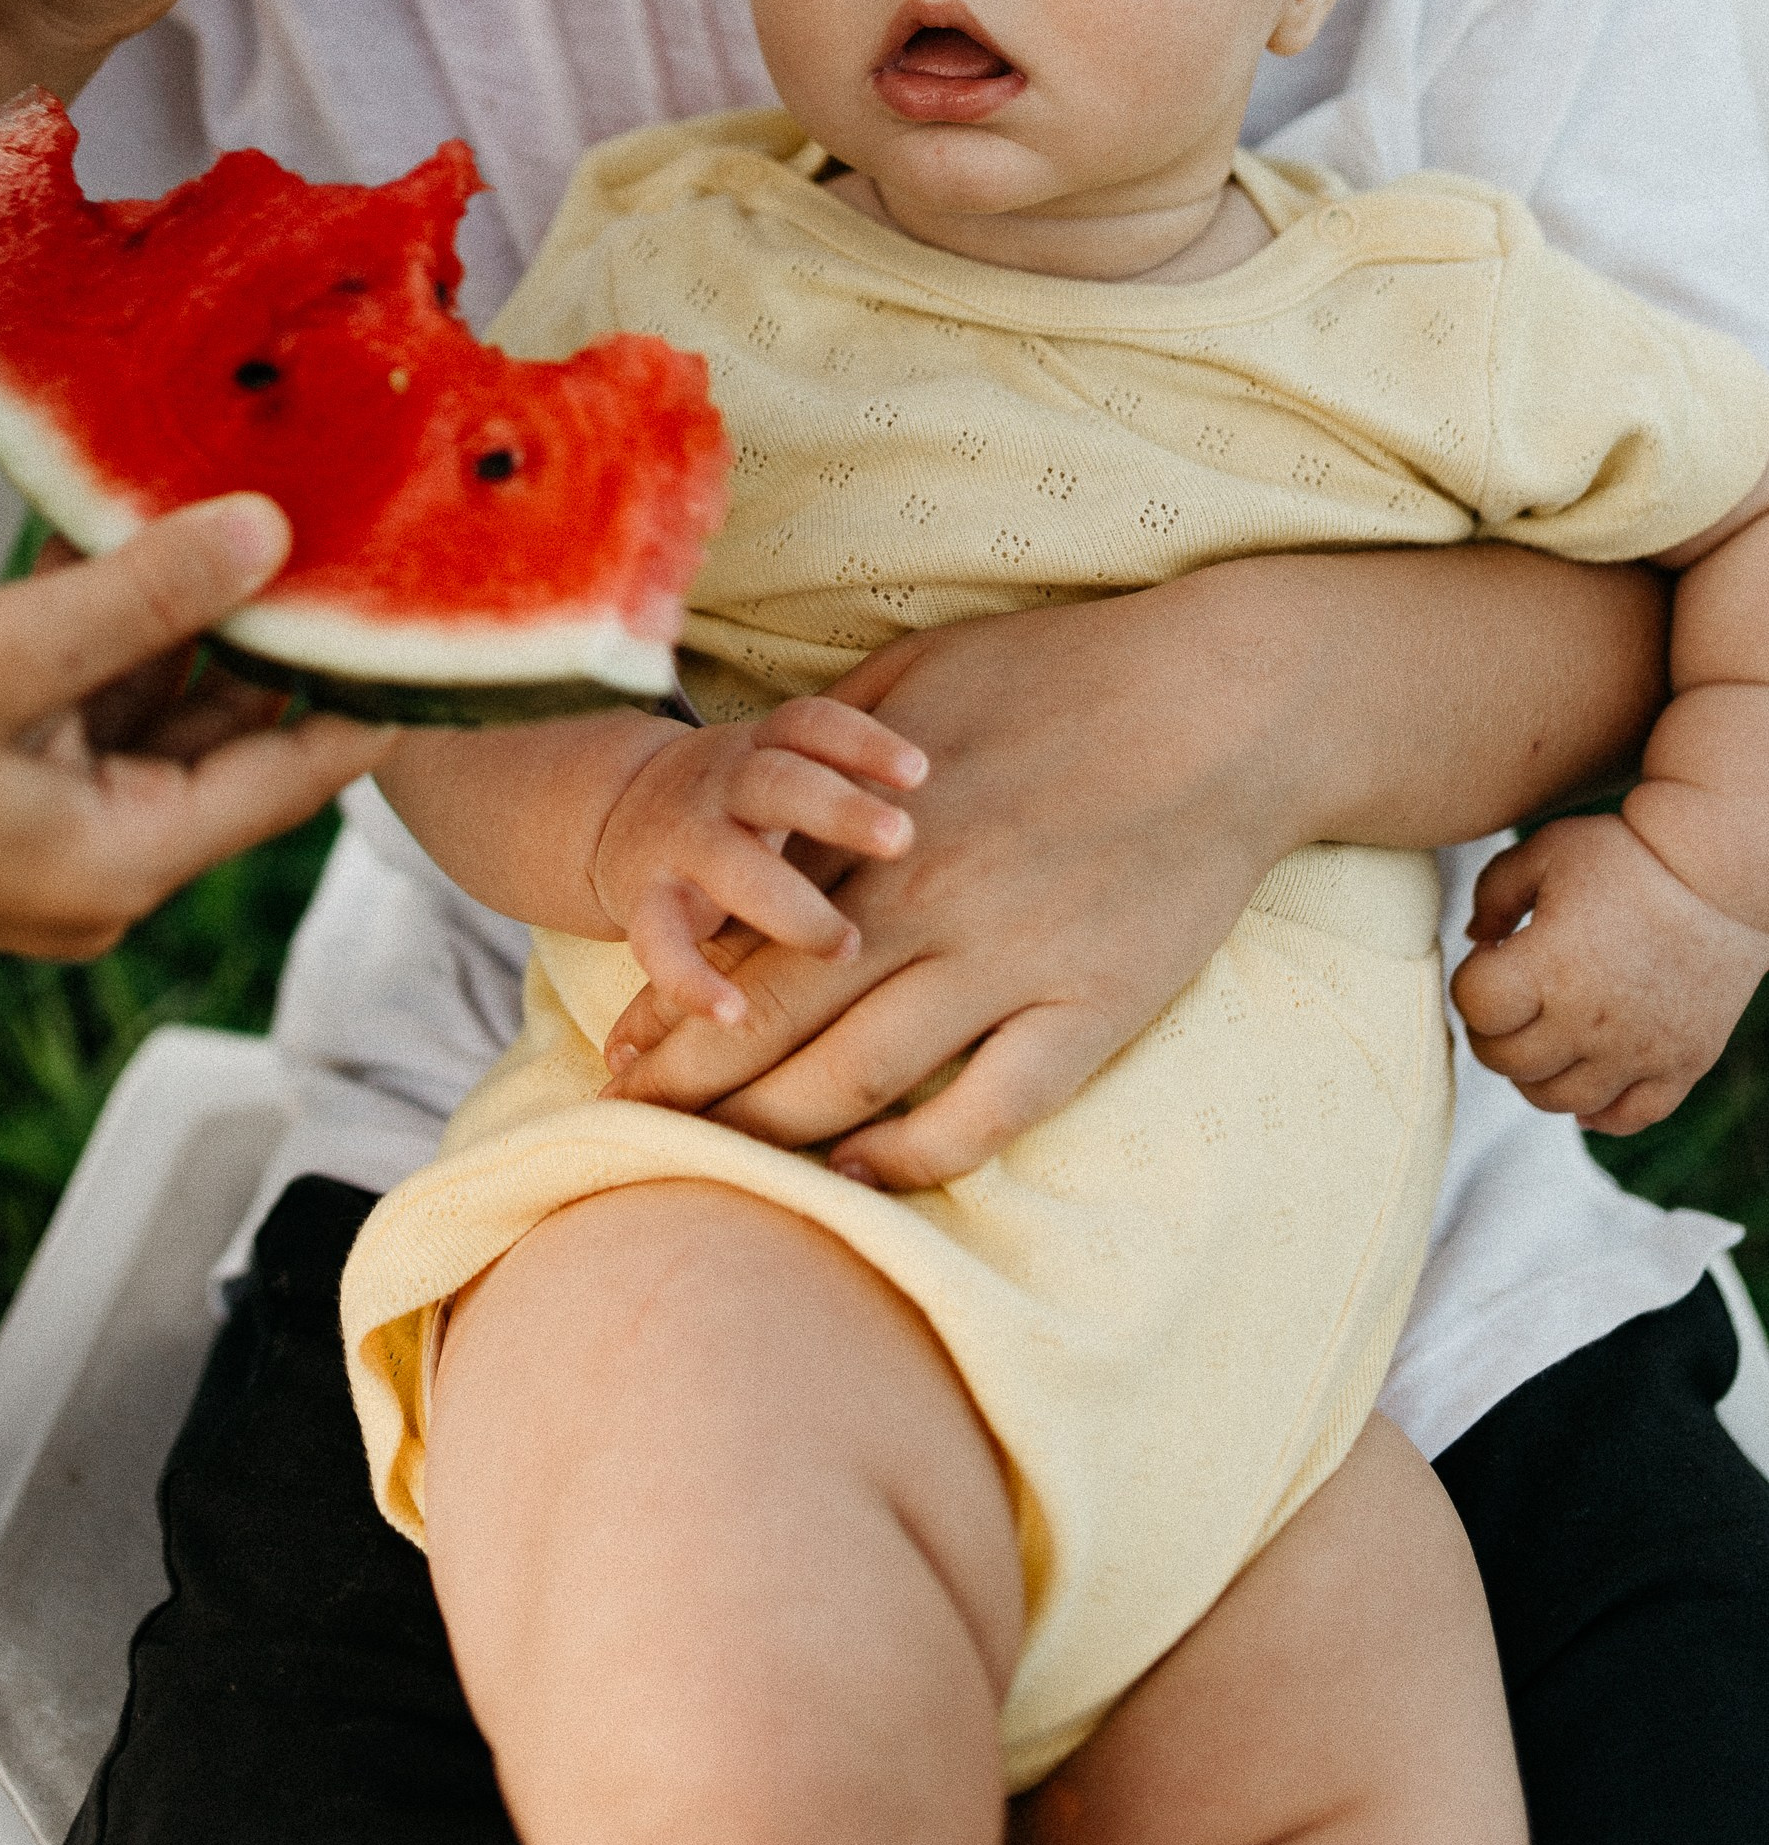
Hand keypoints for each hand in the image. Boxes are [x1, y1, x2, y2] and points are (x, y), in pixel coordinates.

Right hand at [0, 497, 373, 954]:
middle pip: (237, 738)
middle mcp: (109, 864)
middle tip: (340, 524)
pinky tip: (137, 539)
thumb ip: (148, 595)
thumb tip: (271, 536)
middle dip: (276, 632)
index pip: (303, 772)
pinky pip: (96, 706)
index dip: (371, 683)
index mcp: (130, 862)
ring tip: (249, 509)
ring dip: (191, 621)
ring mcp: (56, 833)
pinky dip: (119, 634)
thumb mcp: (11, 652)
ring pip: (165, 712)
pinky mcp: (10, 794)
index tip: (429, 601)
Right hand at [589, 698, 925, 1027]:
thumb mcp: (793, 771)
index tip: (922, 771)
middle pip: (777, 782)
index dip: (862, 741)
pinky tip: (738, 1015)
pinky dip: (692, 980)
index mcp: (765, 747)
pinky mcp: (645, 903)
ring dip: (788, 905)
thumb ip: (858, 780)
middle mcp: (722, 785)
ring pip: (729, 863)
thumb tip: (984, 785)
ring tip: (845, 945)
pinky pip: (660, 941)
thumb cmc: (750, 804)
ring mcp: (681, 842)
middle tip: (902, 839)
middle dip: (838, 808)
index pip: (812, 725)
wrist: (623, 812)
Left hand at [601, 582, 1297, 1187]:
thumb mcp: (918, 674)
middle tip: (630, 1131)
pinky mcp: (1092, 1008)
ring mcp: (1009, 964)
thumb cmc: (1069, 668)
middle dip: (690, 1085)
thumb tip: (755, 782)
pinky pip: (988, 1110)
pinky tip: (861, 1176)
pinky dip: (915, 1156)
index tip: (621, 1053)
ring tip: (715, 1167)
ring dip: (775, 1130)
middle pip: (774, 1020)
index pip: (740, 938)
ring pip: (860, 1078)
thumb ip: (829, 741)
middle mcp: (925, 904)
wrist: (1222, 701)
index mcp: (876, 828)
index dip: (669, 1008)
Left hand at [1454, 810, 1768, 1134]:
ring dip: (1534, 1074)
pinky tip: (1587, 1078)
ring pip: (1558, 1100)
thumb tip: (1474, 939)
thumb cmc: (1630, 855)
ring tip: (1542, 1036)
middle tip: (1509, 1001)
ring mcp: (1638, 1052)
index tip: (1492, 959)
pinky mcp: (1681, 1066)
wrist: (1722, 876)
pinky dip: (1598, 1111)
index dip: (1470, 982)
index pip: (1476, 1007)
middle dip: (1491, 1031)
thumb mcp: (1545, 850)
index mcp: (1550, 967)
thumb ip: (1493, 894)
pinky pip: (1627, 1117)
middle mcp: (1590, 1022)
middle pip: (1507, 1063)